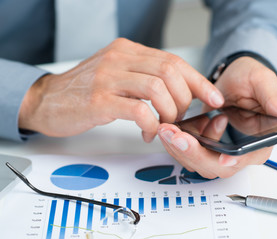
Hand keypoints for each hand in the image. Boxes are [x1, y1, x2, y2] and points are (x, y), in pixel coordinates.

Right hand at [19, 38, 223, 140]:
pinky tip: (147, 132)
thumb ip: (145, 77)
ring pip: (158, 89)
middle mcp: (119, 58)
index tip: (213, 97)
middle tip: (180, 118)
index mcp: (128, 50)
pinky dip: (150, 124)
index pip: (173, 60)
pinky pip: (138, 110)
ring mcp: (108, 77)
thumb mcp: (118, 74)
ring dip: (169, 113)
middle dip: (185, 100)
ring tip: (163, 126)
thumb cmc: (86, 91)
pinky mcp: (99, 100)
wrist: (47, 99)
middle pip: (170, 72)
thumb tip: (181, 91)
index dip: (198, 81)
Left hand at [158, 57, 276, 178]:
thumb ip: (274, 100)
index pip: (247, 160)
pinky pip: (188, 154)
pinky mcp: (205, 146)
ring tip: (167, 129)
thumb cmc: (250, 80)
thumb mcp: (263, 82)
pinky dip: (175, 144)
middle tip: (177, 136)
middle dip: (195, 154)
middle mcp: (240, 152)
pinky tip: (170, 128)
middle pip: (217, 167)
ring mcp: (220, 151)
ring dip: (180, 150)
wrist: (234, 78)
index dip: (233, 161)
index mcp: (260, 142)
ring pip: (198, 163)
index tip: (220, 157)